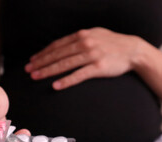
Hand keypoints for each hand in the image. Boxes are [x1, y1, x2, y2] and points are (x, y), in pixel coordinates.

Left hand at [25, 27, 142, 89]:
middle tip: (28, 70)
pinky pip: (79, 75)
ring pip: (65, 64)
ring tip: (36, 76)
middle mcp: (85, 43)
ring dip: (48, 71)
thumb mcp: (95, 35)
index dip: (43, 53)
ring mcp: (92, 55)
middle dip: (41, 62)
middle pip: (58, 54)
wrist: (133, 50)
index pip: (57, 45)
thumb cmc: (113, 44)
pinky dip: (66, 80)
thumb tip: (64, 45)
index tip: (32, 60)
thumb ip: (80, 38)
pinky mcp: (99, 67)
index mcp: (82, 35)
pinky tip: (56, 85)